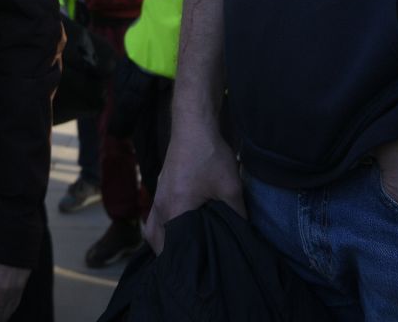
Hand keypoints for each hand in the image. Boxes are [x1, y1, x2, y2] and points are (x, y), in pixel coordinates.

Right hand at [144, 123, 243, 252]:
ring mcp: (158, 194)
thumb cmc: (209, 156)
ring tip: (180, 249)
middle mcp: (160, 205)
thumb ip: (237, 216)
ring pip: (152, 227)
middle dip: (167, 254)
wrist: (194, 125)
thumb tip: (244, 236)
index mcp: (174, 210)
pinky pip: (155, 214)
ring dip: (162, 239)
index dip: (180, 262)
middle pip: (155, 240)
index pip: (169, 248)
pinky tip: (180, 225)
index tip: (192, 272)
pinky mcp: (161, 186)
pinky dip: (162, 225)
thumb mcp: (230, 188)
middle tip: (185, 265)